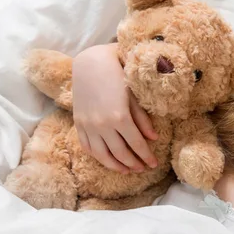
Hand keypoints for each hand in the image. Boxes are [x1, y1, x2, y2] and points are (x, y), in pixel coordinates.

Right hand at [72, 43, 158, 173]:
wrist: (90, 62)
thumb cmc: (118, 74)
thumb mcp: (134, 95)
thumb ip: (143, 119)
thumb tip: (153, 138)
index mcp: (120, 117)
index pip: (137, 145)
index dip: (146, 157)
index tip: (154, 164)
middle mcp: (102, 125)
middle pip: (120, 153)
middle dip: (133, 164)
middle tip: (143, 169)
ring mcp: (88, 125)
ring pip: (102, 155)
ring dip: (115, 166)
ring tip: (127, 170)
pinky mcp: (78, 123)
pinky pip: (87, 146)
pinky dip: (98, 156)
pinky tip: (107, 160)